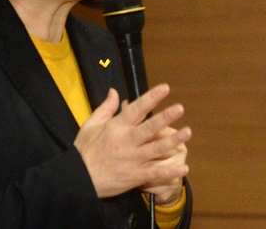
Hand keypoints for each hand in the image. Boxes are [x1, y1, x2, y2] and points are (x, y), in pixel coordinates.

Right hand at [74, 84, 190, 198]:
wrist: (78, 178)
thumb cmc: (84, 150)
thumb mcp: (90, 124)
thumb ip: (105, 107)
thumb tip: (114, 91)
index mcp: (117, 127)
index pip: (137, 109)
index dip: (151, 97)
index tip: (165, 88)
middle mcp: (127, 141)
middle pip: (149, 128)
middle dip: (165, 117)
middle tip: (180, 108)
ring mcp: (133, 159)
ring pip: (156, 149)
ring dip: (172, 140)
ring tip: (187, 132)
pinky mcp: (135, 176)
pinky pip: (155, 173)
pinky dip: (170, 171)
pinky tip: (183, 167)